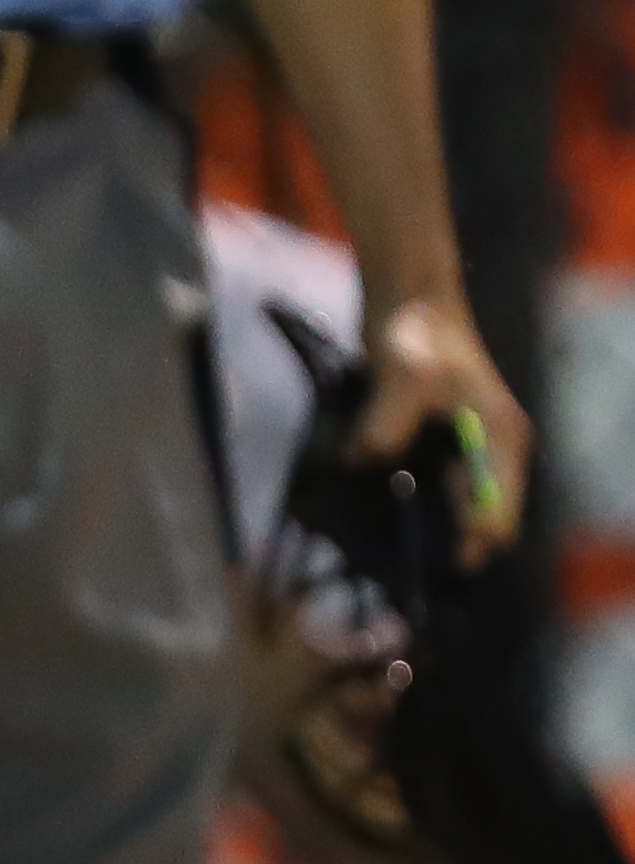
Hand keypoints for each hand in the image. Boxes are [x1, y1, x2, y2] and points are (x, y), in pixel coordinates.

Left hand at [351, 293, 528, 559]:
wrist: (406, 302)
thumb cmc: (418, 333)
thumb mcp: (403, 375)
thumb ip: (385, 421)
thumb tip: (362, 461)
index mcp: (500, 442)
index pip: (496, 520)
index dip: (464, 548)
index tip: (421, 561)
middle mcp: (492, 454)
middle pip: (474, 524)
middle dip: (438, 544)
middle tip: (388, 560)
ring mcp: (467, 453)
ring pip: (449, 512)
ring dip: (419, 528)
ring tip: (374, 542)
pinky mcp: (440, 449)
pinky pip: (429, 494)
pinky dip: (404, 506)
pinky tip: (368, 513)